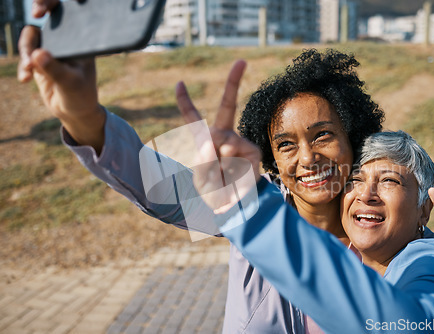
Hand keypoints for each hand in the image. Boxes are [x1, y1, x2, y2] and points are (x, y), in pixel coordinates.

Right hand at [17, 0, 104, 152]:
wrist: (73, 111)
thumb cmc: (80, 96)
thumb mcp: (71, 84)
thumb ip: (55, 70)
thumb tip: (38, 55)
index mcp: (82, 40)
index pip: (72, 13)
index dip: (55, 3)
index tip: (42, 10)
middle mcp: (68, 39)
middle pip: (49, 13)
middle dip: (39, 8)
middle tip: (36, 12)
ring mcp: (53, 47)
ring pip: (31, 37)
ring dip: (26, 52)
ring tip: (29, 72)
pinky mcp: (40, 57)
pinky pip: (25, 53)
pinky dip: (23, 65)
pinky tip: (25, 79)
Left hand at [175, 60, 261, 210]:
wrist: (236, 210)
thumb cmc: (215, 193)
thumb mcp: (201, 179)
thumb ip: (204, 160)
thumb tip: (217, 143)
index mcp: (206, 142)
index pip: (194, 119)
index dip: (186, 102)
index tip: (180, 84)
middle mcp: (224, 137)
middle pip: (228, 106)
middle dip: (234, 81)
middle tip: (241, 61)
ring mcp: (240, 143)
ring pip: (224, 139)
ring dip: (217, 161)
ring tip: (221, 178)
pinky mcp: (253, 152)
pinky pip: (237, 151)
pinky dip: (232, 166)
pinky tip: (234, 177)